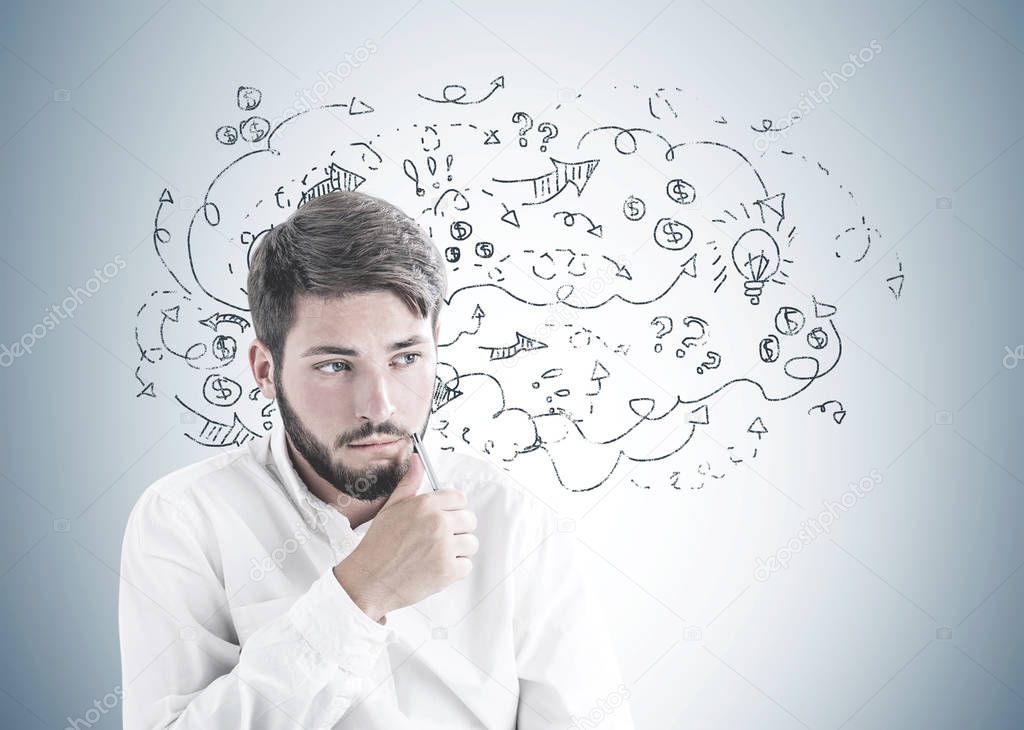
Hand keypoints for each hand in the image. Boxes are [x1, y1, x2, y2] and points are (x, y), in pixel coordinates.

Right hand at [333, 452, 477, 620]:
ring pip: (471, 543)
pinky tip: (436, 567)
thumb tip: (418, 462)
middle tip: (440, 538)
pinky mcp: (448, 571)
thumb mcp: (391, 508)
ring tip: (437, 553)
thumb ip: (409, 483)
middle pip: (469, 520)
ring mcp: (445, 548)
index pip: (459, 498)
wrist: (368, 581)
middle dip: (457, 529)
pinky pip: (467, 566)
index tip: (445, 517)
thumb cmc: (377, 546)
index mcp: (425, 505)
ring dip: (458, 549)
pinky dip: (455, 569)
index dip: (452, 508)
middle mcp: (438, 524)